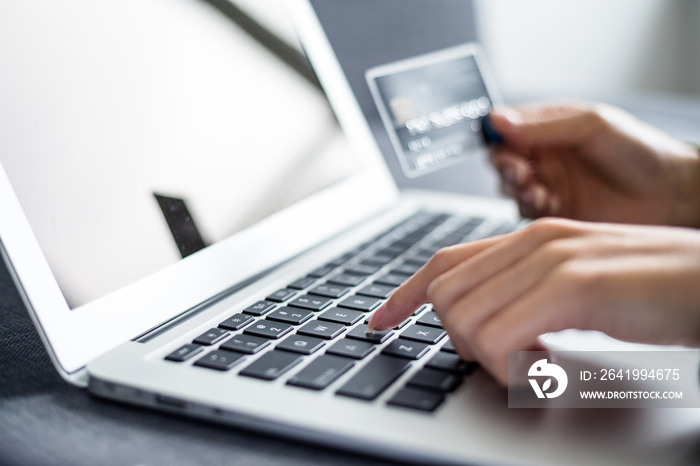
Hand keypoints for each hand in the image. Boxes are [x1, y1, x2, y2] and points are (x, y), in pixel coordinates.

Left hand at [367, 219, 699, 384]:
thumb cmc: (653, 290)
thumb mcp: (577, 287)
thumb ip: (528, 294)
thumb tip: (485, 326)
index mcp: (530, 238)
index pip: (444, 262)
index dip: (403, 294)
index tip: (378, 322)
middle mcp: (533, 241)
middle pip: (446, 295)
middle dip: (457, 338)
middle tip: (503, 359)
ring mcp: (552, 260)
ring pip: (464, 318)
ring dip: (487, 356)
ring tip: (535, 365)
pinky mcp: (574, 287)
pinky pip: (500, 339)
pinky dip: (510, 369)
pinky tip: (546, 371)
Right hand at [489, 102, 699, 226]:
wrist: (669, 195)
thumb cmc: (640, 152)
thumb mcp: (590, 126)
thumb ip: (542, 125)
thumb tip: (498, 120)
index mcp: (550, 128)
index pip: (506, 128)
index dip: (497, 135)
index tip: (503, 141)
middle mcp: (545, 156)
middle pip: (501, 159)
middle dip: (505, 165)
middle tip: (520, 169)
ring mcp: (548, 185)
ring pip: (509, 187)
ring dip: (516, 187)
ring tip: (536, 187)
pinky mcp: (553, 213)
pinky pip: (525, 212)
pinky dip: (529, 207)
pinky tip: (548, 201)